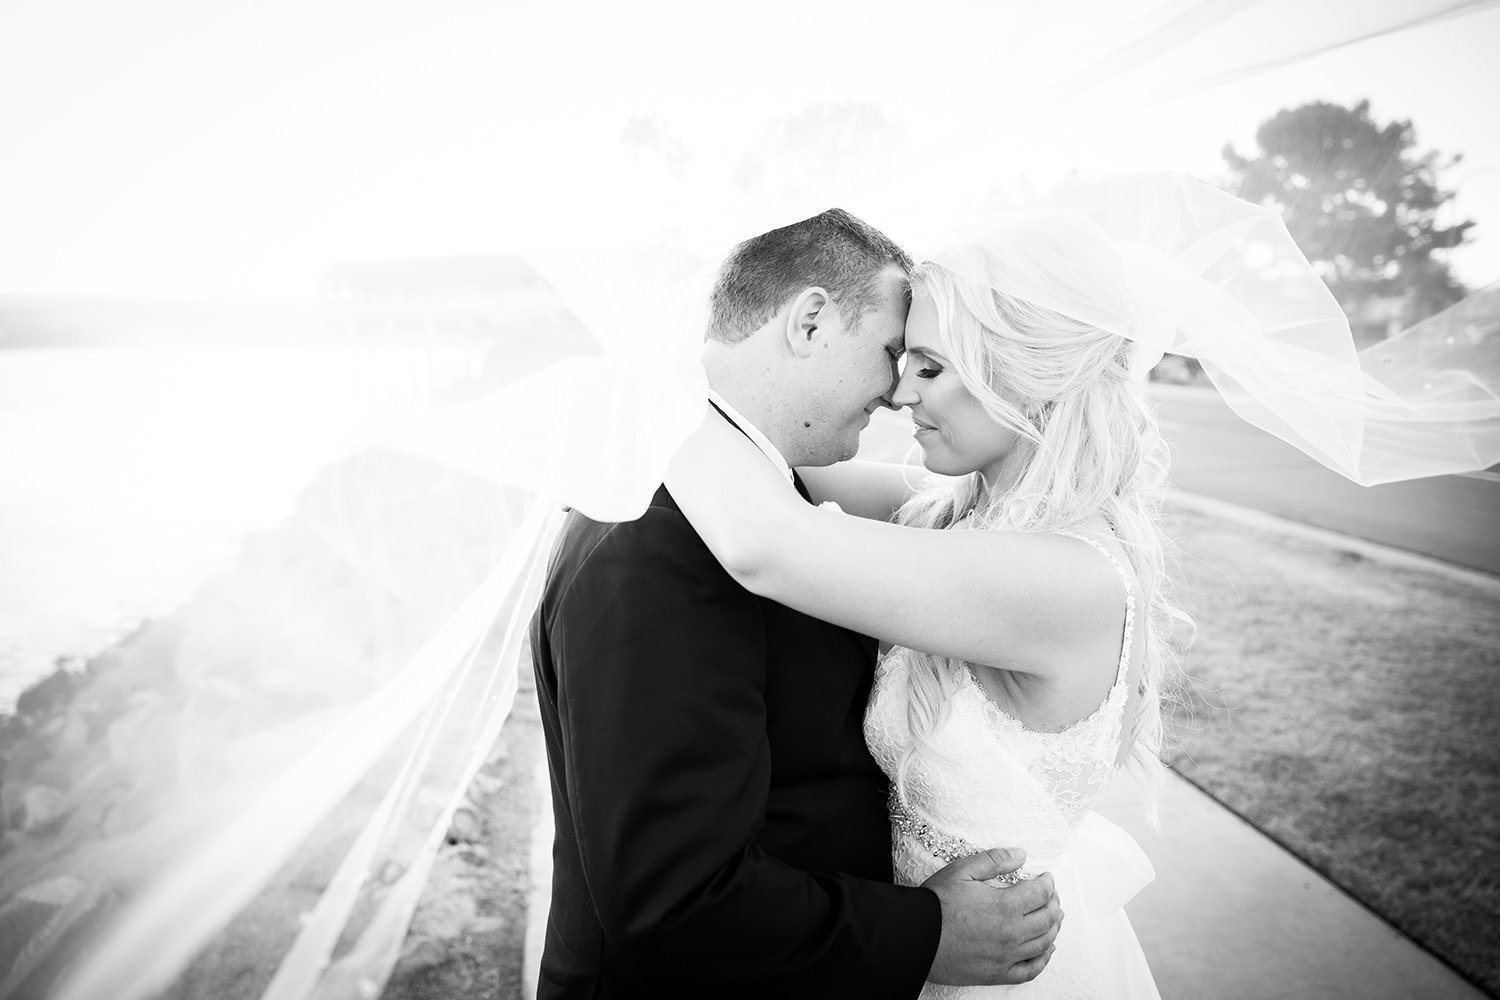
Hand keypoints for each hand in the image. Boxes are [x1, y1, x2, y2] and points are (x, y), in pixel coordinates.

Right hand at [921, 848, 1061, 986]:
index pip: (1041, 893)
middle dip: (1053, 903)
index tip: (1046, 878)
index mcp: (1005, 906)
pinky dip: (1044, 959)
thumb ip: (994, 860)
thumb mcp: (962, 870)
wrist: (916, 937)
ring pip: (1043, 943)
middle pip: (1047, 918)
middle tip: (1051, 895)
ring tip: (1054, 917)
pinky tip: (1047, 950)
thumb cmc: (936, 903)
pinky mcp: (998, 973)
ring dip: (1053, 928)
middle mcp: (1011, 933)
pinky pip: (1031, 970)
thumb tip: (1021, 855)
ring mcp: (1006, 956)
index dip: (1047, 883)